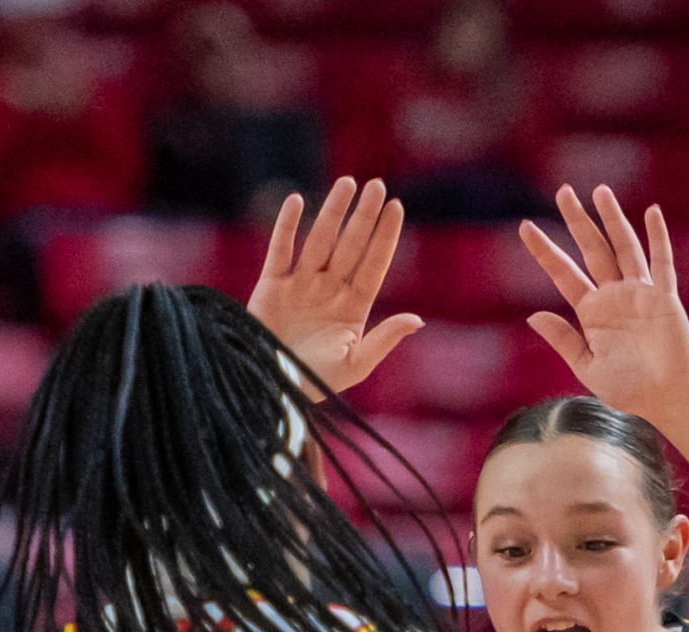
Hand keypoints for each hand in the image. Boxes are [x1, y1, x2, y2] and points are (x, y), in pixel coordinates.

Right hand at [246, 177, 423, 395]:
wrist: (272, 391)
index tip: (396, 207)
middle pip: (350, 246)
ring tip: (348, 184)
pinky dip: (286, 226)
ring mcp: (300, 285)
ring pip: (320, 241)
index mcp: (352, 307)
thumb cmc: (316, 383)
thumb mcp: (356, 364)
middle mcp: (328, 290)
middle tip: (377, 185)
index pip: (373, 264)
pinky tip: (297, 201)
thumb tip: (418, 319)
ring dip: (333, 212)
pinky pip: (280, 250)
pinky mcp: (271, 286)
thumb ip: (385, 339)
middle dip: (363, 217)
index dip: (384, 237)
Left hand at [517, 185, 688, 426]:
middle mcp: (613, 295)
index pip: (563, 273)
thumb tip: (532, 315)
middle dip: (577, 221)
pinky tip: (651, 212)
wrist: (665, 399)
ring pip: (624, 248)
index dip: (544, 250)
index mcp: (591, 312)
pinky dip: (658, 237)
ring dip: (612, 219)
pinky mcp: (664, 298)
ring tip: (600, 191)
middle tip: (562, 191)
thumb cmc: (628, 388)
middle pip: (592, 250)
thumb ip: (563, 340)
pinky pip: (661, 263)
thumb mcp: (587, 367)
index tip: (525, 227)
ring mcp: (640, 293)